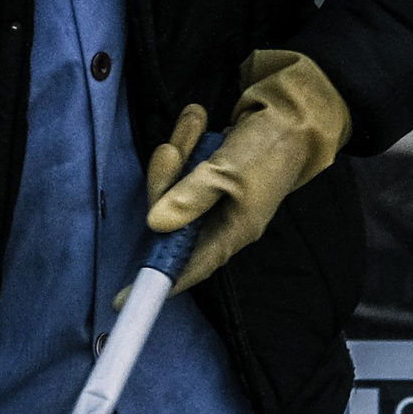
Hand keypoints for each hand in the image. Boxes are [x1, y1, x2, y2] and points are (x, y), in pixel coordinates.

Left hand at [136, 49, 351, 297]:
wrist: (292, 114)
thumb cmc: (268, 149)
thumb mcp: (230, 173)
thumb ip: (192, 196)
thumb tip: (156, 224)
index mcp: (231, 232)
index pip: (189, 267)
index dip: (158, 281)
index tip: (120, 299)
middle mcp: (219, 221)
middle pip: (170, 216)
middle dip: (165, 179)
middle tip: (171, 149)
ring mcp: (212, 198)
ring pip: (174, 185)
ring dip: (178, 150)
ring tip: (193, 120)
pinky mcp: (208, 175)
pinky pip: (183, 164)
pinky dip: (186, 142)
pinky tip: (196, 120)